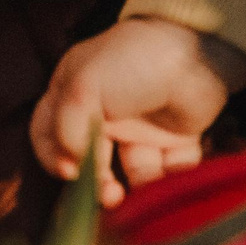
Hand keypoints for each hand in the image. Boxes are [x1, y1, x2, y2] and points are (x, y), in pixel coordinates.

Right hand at [30, 17, 245, 205]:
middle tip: (108, 194)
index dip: (52, 157)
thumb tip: (68, 167)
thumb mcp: (85, 84)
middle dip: (96, 184)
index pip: (47, 133)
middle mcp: (106, 115)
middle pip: (91, 163)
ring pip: (131, 174)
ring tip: (137, 193)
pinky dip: (171, 183)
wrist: (198, 49)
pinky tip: (169, 183)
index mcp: (76, 95)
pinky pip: (170, 172)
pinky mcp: (177, 140)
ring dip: (134, 191)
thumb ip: (67, 127)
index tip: (69, 173)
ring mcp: (142, 129)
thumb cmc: (133, 60)